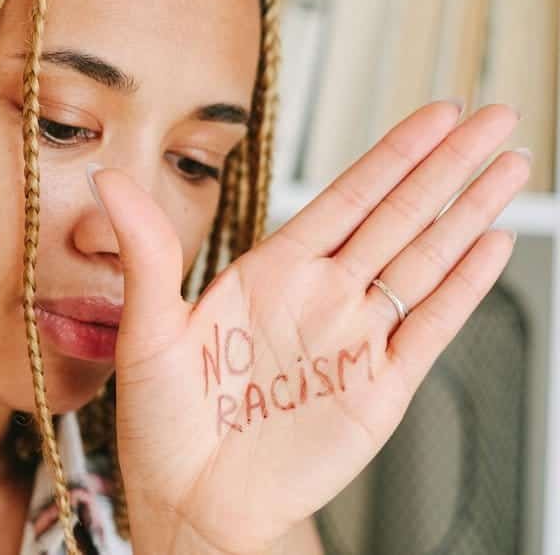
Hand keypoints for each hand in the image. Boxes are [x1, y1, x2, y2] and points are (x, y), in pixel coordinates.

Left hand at [88, 100, 528, 553]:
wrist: (191, 503)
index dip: (392, 155)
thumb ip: (147, 251)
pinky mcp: (378, 390)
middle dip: (449, 165)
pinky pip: (428, 329)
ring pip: (424, 261)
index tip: (434, 114)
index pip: (344, 199)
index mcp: (269, 274)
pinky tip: (492, 246)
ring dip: (469, 213)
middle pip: (399, 216)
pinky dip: (463, 288)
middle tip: (494, 117)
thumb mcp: (148, 330)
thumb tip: (106, 179)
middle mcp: (319, 297)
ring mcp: (354, 340)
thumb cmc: (163, 422)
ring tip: (510, 166)